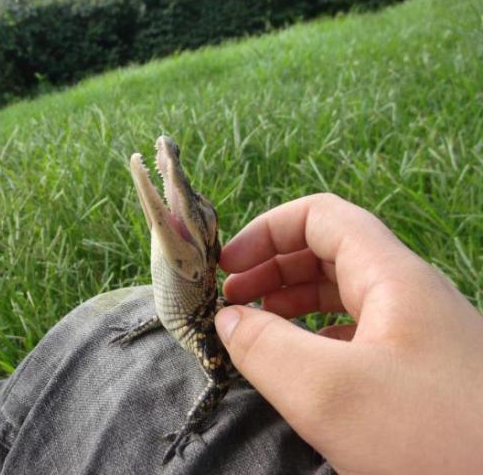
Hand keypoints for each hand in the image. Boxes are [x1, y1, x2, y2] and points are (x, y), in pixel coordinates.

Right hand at [215, 193, 482, 474]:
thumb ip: (265, 347)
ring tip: (252, 326)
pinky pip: (354, 333)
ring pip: (340, 294)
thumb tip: (227, 318)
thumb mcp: (330, 392)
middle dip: (272, 266)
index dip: (266, 231)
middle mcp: (406, 295)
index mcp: (392, 277)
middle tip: (230, 299)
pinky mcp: (417, 370)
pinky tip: (296, 364)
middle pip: (327, 252)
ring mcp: (415, 333)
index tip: (226, 265)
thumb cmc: (431, 440)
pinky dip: (313, 337)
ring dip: (290, 301)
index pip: (320, 217)